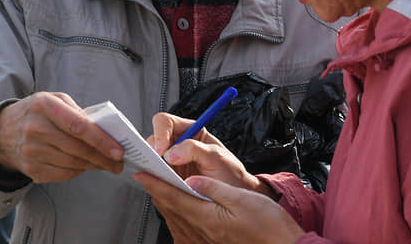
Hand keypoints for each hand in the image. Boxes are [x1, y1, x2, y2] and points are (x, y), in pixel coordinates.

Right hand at [0, 92, 123, 182]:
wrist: (1, 132)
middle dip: (102, 158)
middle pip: (77, 149)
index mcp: (44, 105)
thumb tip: (104, 131)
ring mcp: (31, 151)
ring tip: (105, 164)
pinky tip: (84, 166)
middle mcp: (36, 128)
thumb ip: (77, 112)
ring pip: (72, 164)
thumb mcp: (53, 100)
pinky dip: (77, 171)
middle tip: (118, 163)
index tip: (118, 150)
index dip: (101, 140)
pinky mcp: (30, 168)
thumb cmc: (36, 113)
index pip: (78, 126)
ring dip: (92, 166)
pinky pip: (62, 174)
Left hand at [134, 172, 303, 243]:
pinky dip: (177, 216)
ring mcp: (205, 240)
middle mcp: (202, 231)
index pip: (174, 197)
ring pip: (176, 219)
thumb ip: (214, 188)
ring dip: (165, 202)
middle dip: (156, 191)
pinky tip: (178, 210)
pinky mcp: (211, 243)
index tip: (141, 173)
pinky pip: (186, 230)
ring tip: (157, 188)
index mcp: (207, 217)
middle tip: (145, 175)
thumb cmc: (269, 226)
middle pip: (171, 208)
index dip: (155, 184)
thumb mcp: (242, 200)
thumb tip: (192, 179)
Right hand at [148, 112, 268, 194]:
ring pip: (150, 160)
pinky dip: (155, 181)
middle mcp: (178, 144)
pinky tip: (163, 186)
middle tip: (157, 167)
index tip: (161, 151)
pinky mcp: (168, 179)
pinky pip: (154, 177)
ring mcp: (171, 162)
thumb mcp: (217, 158)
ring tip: (161, 178)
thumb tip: (171, 153)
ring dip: (152, 168)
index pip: (165, 122)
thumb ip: (195, 150)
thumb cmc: (230, 174)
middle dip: (152, 153)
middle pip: (153, 140)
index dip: (160, 133)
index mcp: (190, 131)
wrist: (235, 196)